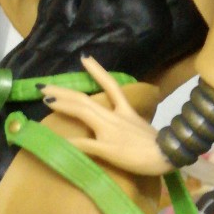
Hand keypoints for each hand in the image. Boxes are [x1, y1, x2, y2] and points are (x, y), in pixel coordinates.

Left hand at [41, 57, 170, 174]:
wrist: (169, 154)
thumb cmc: (163, 145)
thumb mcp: (144, 129)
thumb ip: (131, 124)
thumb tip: (122, 123)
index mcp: (126, 112)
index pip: (110, 86)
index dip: (96, 71)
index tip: (83, 58)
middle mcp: (115, 117)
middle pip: (86, 100)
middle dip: (64, 92)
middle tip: (44, 85)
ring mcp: (110, 132)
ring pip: (83, 112)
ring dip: (63, 104)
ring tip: (46, 99)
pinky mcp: (108, 148)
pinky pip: (86, 143)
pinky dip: (71, 141)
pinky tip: (56, 139)